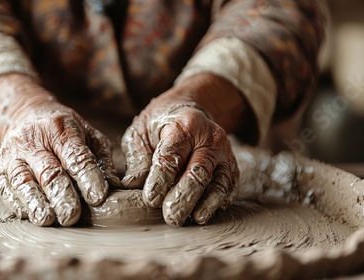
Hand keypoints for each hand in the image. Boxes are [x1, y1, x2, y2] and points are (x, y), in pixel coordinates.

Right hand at [0, 74, 119, 225]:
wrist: (24, 115)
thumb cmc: (64, 131)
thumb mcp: (88, 135)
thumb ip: (102, 160)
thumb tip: (116, 188)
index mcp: (61, 128)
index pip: (76, 156)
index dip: (87, 177)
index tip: (98, 198)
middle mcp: (33, 139)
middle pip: (49, 171)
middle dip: (61, 196)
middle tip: (72, 216)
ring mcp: (12, 153)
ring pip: (23, 181)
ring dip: (36, 203)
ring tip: (48, 220)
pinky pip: (7, 188)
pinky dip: (19, 204)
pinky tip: (31, 215)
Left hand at [121, 75, 244, 226]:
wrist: (188, 112)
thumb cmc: (159, 126)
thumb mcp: (140, 133)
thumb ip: (137, 158)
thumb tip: (132, 184)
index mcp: (183, 125)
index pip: (172, 155)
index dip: (161, 179)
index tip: (150, 199)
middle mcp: (209, 138)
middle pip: (198, 172)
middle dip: (185, 197)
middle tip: (171, 217)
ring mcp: (224, 153)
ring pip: (218, 183)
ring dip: (205, 204)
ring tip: (193, 220)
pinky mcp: (232, 167)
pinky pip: (229, 188)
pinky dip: (218, 203)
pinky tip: (205, 213)